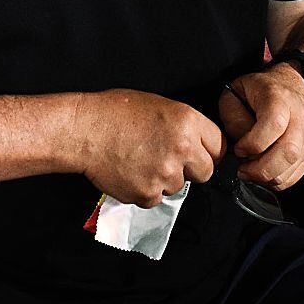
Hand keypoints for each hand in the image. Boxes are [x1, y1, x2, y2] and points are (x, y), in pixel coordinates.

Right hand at [73, 89, 223, 207]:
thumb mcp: (159, 104)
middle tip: (168, 158)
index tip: (201, 154)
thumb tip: (196, 141)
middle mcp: (182, 148)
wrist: (84, 130)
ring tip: (141, 160)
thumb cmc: (114, 113)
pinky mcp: (147, 193)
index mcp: (188, 121)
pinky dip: (144, 190)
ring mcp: (165, 174)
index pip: (219, 146)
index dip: (208, 150)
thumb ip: (184, 125)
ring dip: (164, 179)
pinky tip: (131, 171)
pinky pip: (155, 198)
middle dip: (190, 169)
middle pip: (205, 172)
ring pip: (178, 186)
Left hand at [217, 63, 303, 190]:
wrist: (291, 87)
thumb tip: (241, 144)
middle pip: (289, 151)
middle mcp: (298, 117)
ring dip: (268, 177)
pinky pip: (296, 175)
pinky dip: (278, 180)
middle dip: (261, 169)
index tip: (238, 148)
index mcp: (279, 98)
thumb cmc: (261, 90)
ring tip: (251, 171)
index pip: (274, 124)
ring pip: (293, 166)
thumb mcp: (236, 93)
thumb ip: (233, 118)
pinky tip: (265, 172)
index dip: (253, 143)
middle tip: (243, 169)